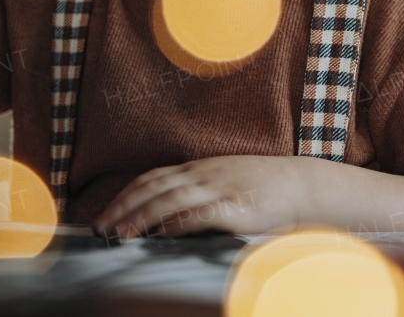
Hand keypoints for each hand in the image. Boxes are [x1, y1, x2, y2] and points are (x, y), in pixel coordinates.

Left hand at [94, 155, 315, 238]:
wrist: (302, 185)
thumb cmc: (265, 188)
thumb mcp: (226, 182)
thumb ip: (200, 194)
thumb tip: (166, 217)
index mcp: (200, 169)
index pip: (153, 177)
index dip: (126, 195)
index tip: (105, 215)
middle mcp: (204, 175)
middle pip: (154, 186)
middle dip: (123, 207)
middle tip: (101, 228)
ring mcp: (219, 189)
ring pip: (170, 198)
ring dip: (141, 216)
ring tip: (122, 234)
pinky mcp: (235, 207)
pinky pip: (199, 213)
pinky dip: (176, 223)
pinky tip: (161, 234)